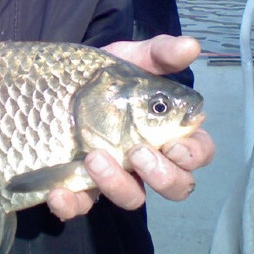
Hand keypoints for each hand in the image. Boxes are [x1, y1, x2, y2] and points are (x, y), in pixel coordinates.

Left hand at [46, 35, 215, 219]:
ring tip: (94, 157)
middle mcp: (146, 160)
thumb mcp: (129, 57)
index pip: (198, 153)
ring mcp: (115, 176)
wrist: (56, 82)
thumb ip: (159, 53)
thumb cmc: (103, 74)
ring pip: (131, 198)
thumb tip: (191, 46)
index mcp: (166, 131)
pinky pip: (80, 207)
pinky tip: (59, 191)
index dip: (193, 155)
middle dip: (162, 177)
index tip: (173, 145)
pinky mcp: (80, 186)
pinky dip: (71, 205)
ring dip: (117, 184)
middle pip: (175, 186)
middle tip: (137, 153)